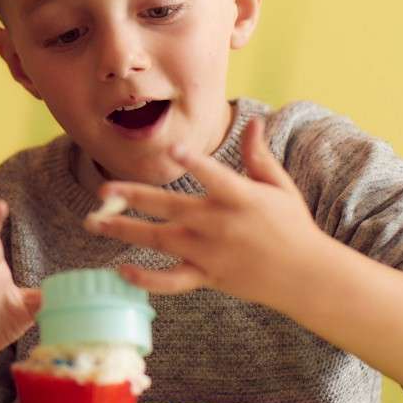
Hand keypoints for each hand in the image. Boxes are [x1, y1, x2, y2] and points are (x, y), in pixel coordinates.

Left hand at [86, 118, 330, 308]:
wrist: (307, 277)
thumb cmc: (293, 226)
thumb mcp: (279, 187)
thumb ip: (258, 155)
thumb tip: (254, 121)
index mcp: (242, 198)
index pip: (217, 178)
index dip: (197, 164)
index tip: (175, 151)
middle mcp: (221, 225)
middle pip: (172, 209)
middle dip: (135, 198)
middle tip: (103, 191)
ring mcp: (211, 254)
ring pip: (161, 241)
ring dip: (125, 231)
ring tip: (95, 222)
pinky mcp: (208, 277)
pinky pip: (172, 281)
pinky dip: (147, 279)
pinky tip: (122, 271)